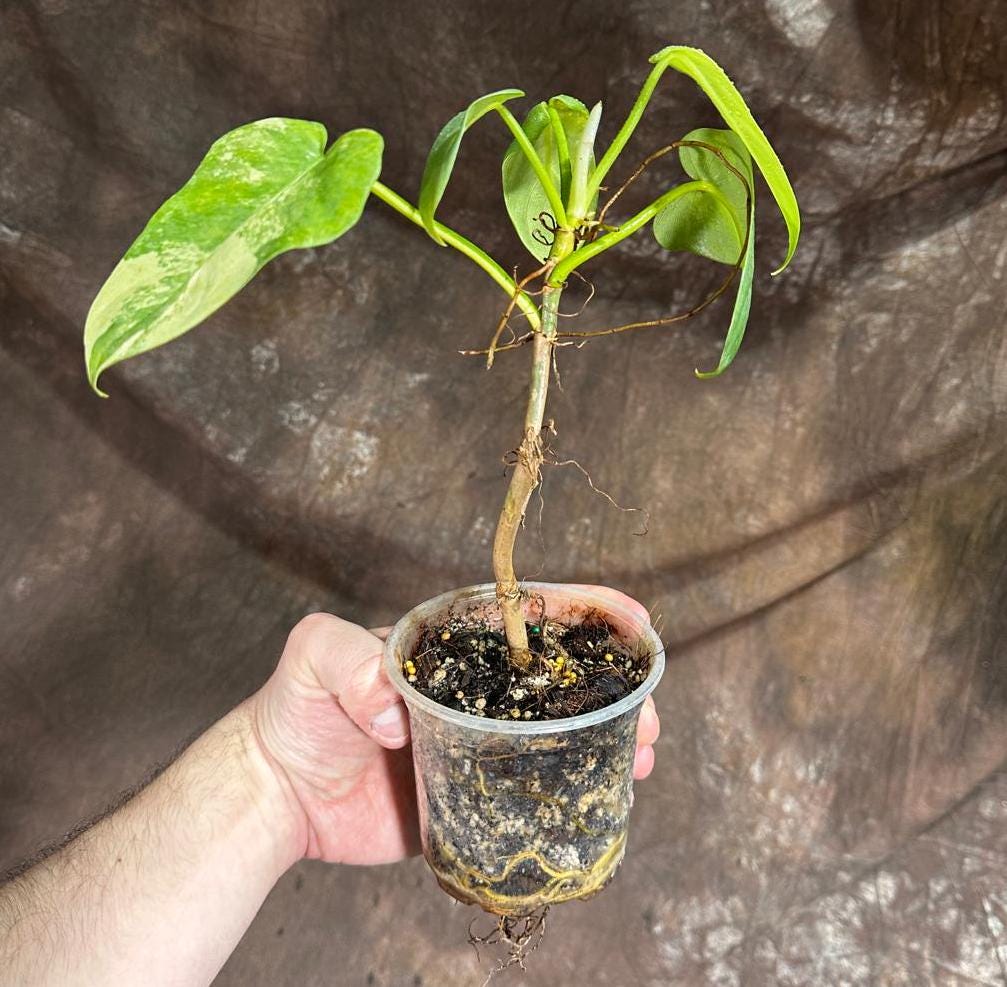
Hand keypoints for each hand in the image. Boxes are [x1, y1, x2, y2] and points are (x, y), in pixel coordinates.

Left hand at [250, 591, 660, 865]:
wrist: (280, 794)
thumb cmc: (296, 713)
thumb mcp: (311, 658)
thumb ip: (346, 658)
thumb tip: (397, 712)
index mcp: (453, 645)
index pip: (529, 618)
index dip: (585, 612)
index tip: (631, 619)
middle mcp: (476, 689)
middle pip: (559, 676)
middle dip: (615, 683)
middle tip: (649, 707)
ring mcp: (480, 740)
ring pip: (560, 729)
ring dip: (612, 733)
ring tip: (645, 750)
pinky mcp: (476, 791)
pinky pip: (538, 783)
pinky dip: (579, 782)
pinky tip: (614, 789)